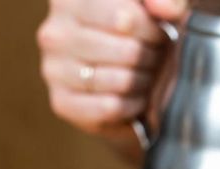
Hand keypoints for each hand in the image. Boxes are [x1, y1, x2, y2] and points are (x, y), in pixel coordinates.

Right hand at [37, 0, 184, 140]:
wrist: (126, 84)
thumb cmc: (140, 39)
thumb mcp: (155, 13)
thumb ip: (166, 1)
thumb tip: (162, 8)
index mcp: (71, 0)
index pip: (127, 18)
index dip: (154, 31)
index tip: (158, 34)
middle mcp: (54, 32)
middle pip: (128, 51)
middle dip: (152, 58)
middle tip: (153, 59)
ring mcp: (53, 69)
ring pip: (121, 80)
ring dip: (144, 82)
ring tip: (144, 76)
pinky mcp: (61, 103)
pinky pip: (111, 107)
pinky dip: (132, 105)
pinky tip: (134, 97)